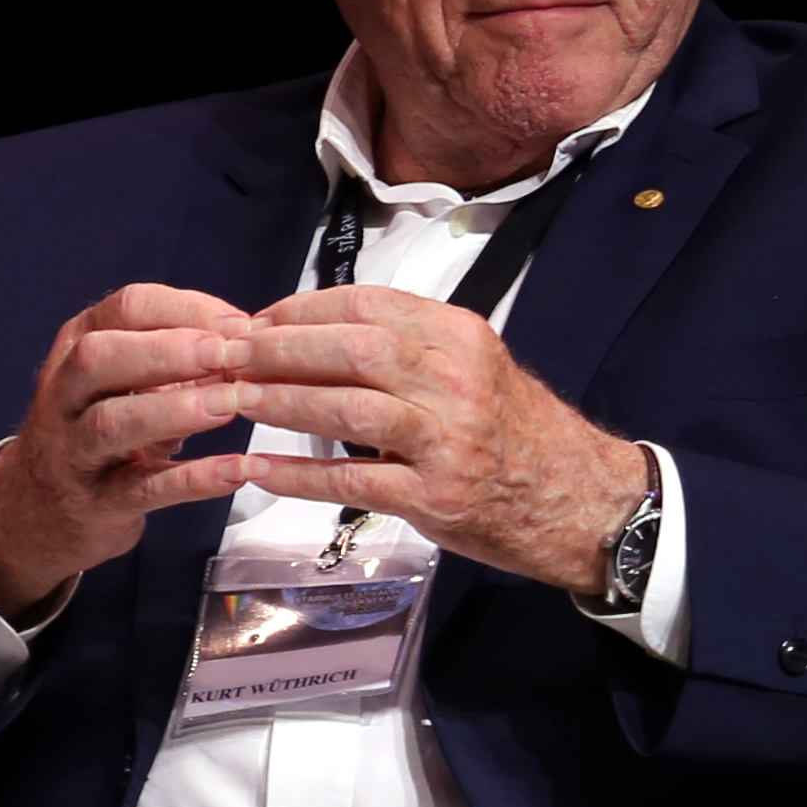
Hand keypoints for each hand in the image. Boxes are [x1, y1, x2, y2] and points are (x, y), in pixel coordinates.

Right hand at [0, 284, 272, 620]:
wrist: (37, 510)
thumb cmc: (99, 427)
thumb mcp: (123, 380)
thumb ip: (175, 356)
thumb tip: (251, 337)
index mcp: (78, 345)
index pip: (127, 307)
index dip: (187, 310)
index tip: (241, 325)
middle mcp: (65, 392)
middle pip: (100, 357)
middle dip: (167, 351)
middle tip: (227, 356)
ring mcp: (72, 450)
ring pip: (111, 424)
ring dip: (176, 410)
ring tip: (232, 404)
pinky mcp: (94, 503)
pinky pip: (141, 490)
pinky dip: (192, 480)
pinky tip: (237, 471)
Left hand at [220, 284, 648, 594]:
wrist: (580, 500)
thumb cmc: (515, 430)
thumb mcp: (474, 365)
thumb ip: (409, 345)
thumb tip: (317, 329)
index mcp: (459, 336)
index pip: (367, 306)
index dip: (301, 310)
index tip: (256, 319)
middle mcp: (455, 380)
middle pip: (350, 350)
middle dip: (278, 349)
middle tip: (225, 353)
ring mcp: (447, 441)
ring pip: (348, 410)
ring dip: (280, 402)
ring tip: (230, 399)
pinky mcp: (437, 498)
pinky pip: (354, 482)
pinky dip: (300, 474)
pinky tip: (258, 468)